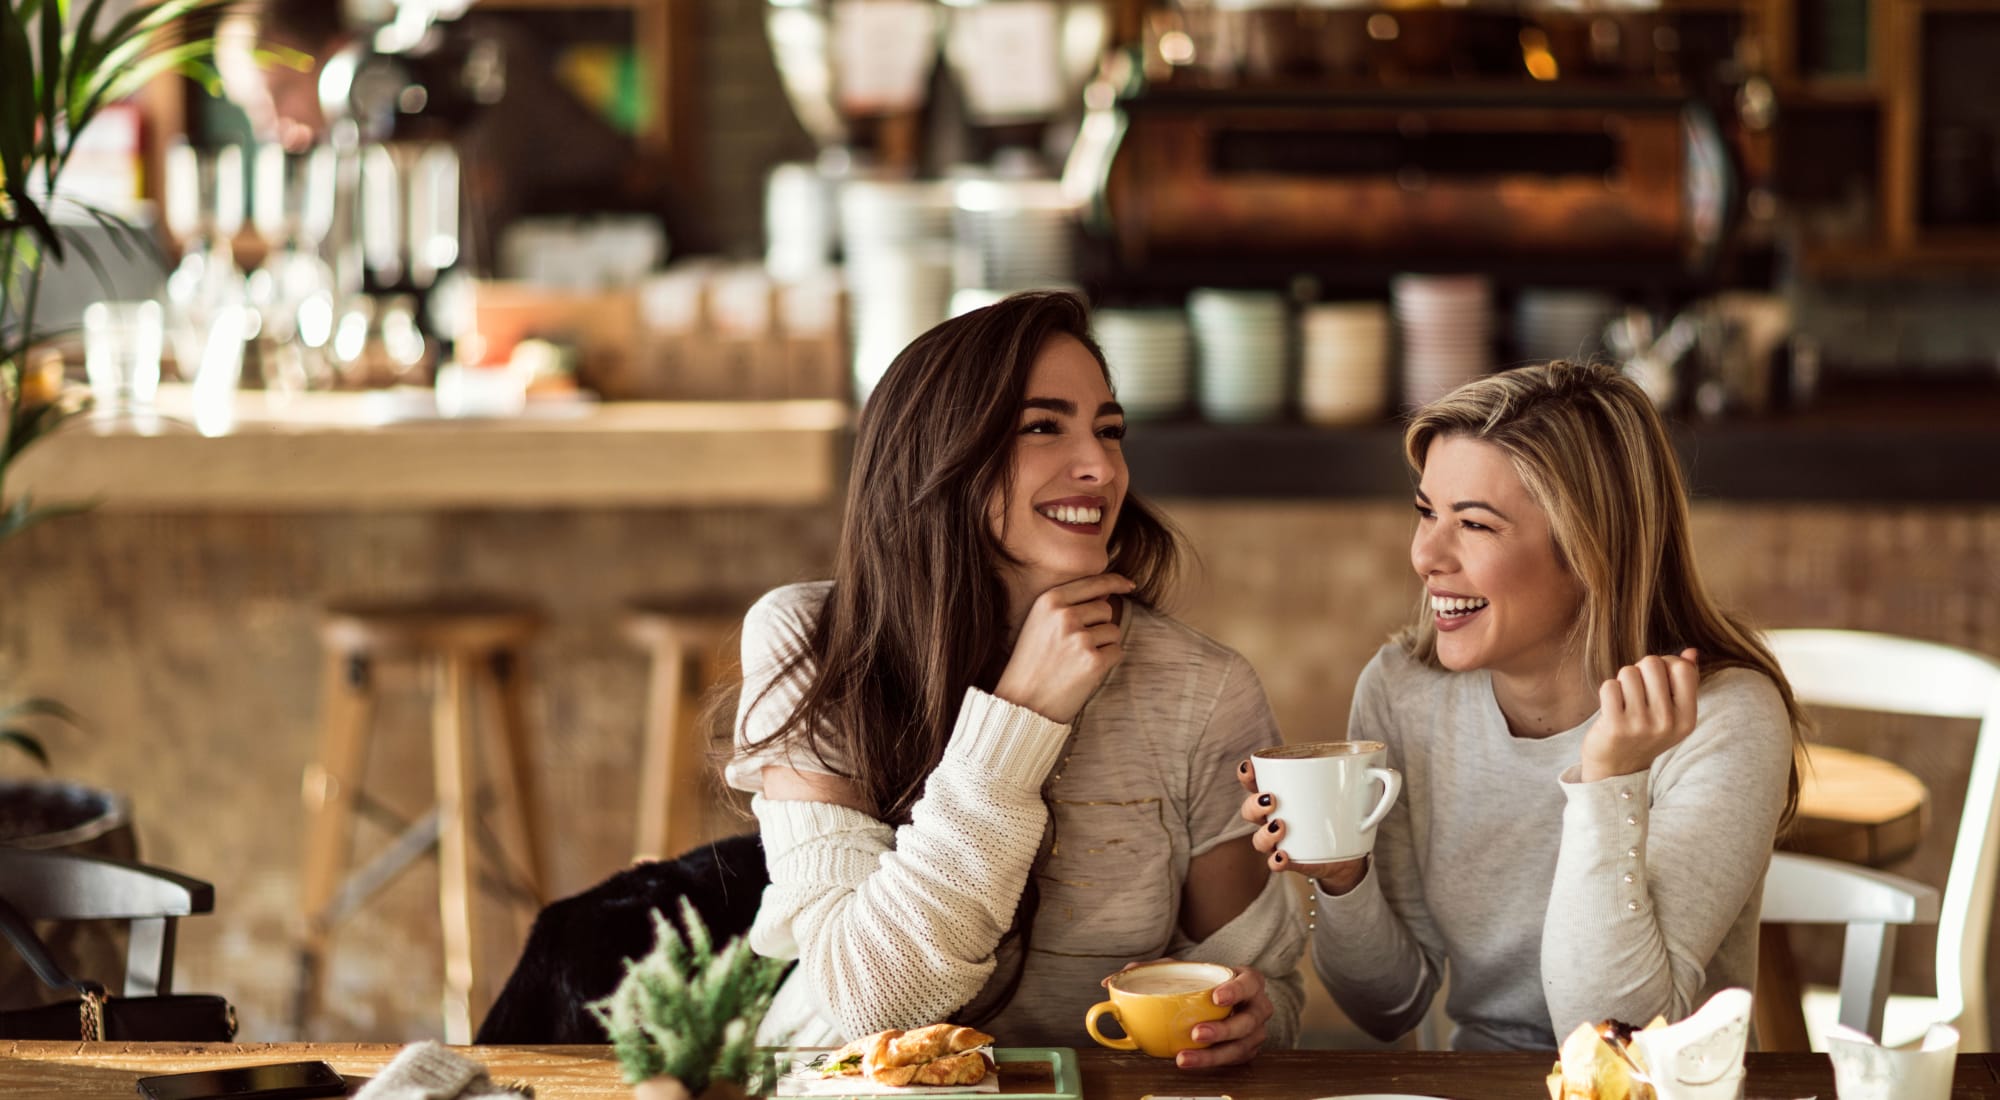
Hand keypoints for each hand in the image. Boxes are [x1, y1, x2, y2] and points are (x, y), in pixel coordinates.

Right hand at [994, 573, 1134, 723]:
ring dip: (1102, 646)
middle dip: (1099, 625)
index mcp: (1049, 600)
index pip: (1093, 582)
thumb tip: (1107, 591)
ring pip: (1113, 631)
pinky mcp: (1093, 661)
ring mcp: (1080, 638)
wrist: (1021, 703)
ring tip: (1075, 661)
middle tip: (1075, 647)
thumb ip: (1068, 604)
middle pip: (1106, 608)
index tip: (1129, 585)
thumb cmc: (1031, 663)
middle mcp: (1064, 615)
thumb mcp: (1039, 623)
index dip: (1115, 582)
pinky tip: (1083, 672)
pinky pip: (1117, 652)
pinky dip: (1106, 663)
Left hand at [1101, 960, 1274, 1068]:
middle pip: (1247, 1021)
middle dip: (1222, 1029)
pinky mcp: (1246, 1051)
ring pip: (1241, 1047)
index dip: (1237, 990)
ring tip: (1185, 1057)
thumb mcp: (1183, 970)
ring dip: (1213, 1055)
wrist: (1223, 1001)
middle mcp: (1257, 1007)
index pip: (1250, 983)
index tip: (1216, 997)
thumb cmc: (1204, 983)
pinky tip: (1192, 1062)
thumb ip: (1151, 971)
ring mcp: (1254, 1032)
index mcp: (1248, 981)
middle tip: (1196, 1033)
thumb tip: (1111, 982)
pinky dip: (1212, 1062)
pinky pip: (1233, 1061)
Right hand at [1236, 759, 1368, 895]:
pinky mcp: (1293, 862)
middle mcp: (1273, 817)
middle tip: (1272, 800)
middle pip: (1248, 811)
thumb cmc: (1343, 811)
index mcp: (1281, 793)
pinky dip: (1276, 860)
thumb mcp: (1352, 790)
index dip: (1246, 775)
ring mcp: (1281, 842)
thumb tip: (1385, 770)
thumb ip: (1366, 778)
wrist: (1350, 851)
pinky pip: (1275, 864)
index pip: (1254, 781)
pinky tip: (1284, 855)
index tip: (1250, 768)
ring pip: (1258, 839)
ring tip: (1280, 826)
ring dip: (1264, 833)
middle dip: (1253, 804)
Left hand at [1580, 649, 1700, 781]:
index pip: (1682, 668)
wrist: (1617, 769)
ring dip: (1622, 682)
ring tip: (1624, 701)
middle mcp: (1668, 722)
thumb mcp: (1672, 713)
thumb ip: (1685, 681)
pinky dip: (1608, 691)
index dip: (1666, 664)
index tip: (1656, 679)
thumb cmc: (1645, 732)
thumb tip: (1691, 651)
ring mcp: (1641, 725)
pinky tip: (1611, 708)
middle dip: (1640, 670)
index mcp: (1687, 718)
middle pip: (1652, 664)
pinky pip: (1610, 686)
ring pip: (1628, 672)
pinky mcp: (1615, 726)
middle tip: (1636, 691)